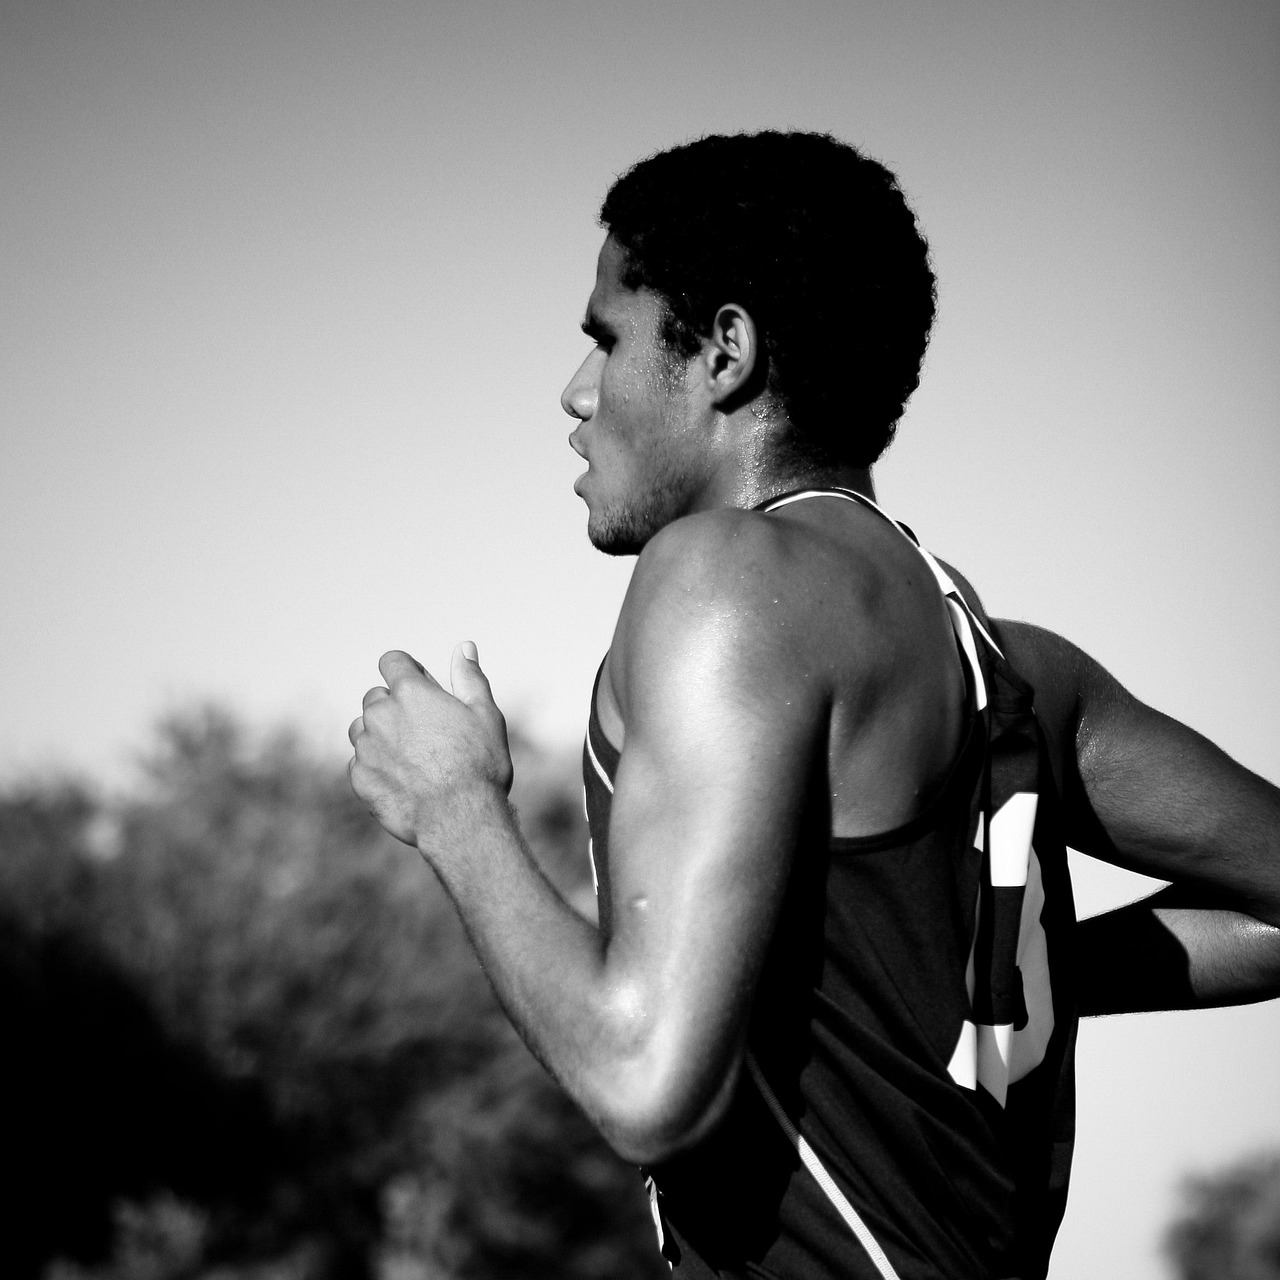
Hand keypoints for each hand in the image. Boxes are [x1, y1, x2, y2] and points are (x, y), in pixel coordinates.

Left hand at [348, 643, 513, 849]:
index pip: (391, 661)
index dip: (406, 671)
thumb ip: (470, 678)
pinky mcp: (359, 778)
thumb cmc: (480, 765)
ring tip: (412, 758)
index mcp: (412, 693)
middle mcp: (381, 715)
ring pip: (362, 729)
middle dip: (395, 706)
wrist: (460, 820)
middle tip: (426, 732)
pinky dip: (376, 767)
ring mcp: (366, 748)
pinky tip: (403, 781)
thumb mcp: (485, 715)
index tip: (421, 687)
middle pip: (375, 697)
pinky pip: (360, 763)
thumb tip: (465, 646)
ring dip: (380, 736)